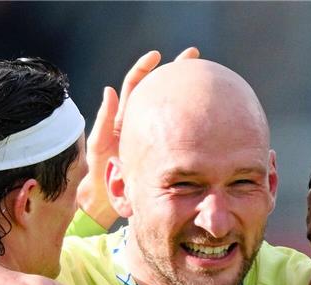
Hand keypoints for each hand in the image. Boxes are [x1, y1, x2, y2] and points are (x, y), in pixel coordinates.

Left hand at [77, 47, 199, 227]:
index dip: (145, 68)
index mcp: (125, 118)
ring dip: (187, 94)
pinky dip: (194, 124)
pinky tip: (212, 119)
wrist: (109, 202)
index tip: (157, 56)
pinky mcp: (165, 151)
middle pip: (159, 90)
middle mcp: (142, 124)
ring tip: (208, 80)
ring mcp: (155, 138)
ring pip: (174, 110)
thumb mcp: (99, 146)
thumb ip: (104, 121)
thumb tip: (109, 90)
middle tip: (193, 56)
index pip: (136, 85)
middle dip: (174, 70)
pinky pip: (182, 135)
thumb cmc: (99, 175)